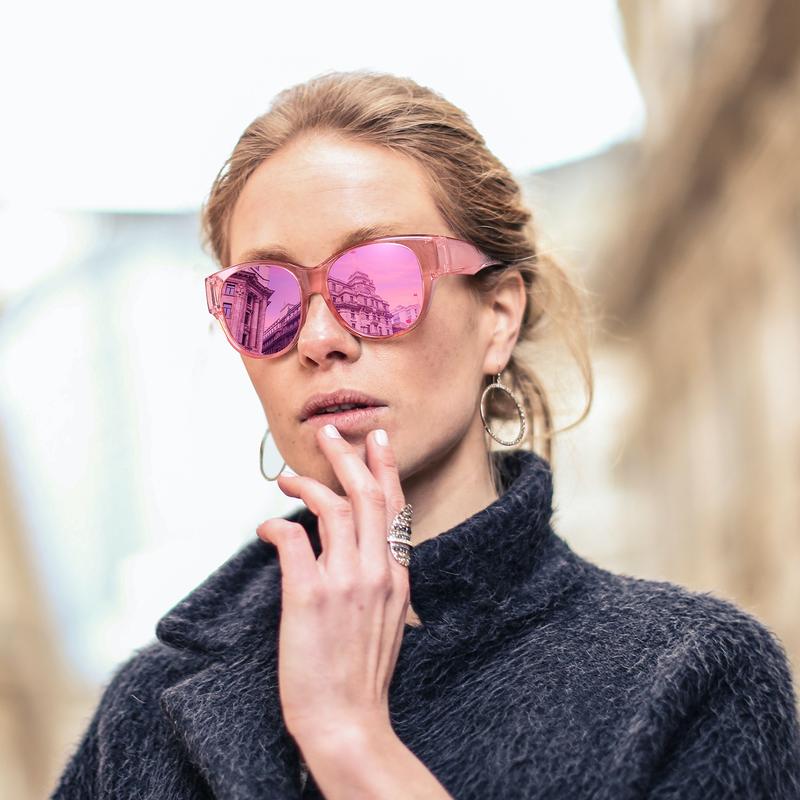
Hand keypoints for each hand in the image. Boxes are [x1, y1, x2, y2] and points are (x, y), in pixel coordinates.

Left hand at [256, 424, 410, 745]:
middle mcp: (377, 572)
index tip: (378, 440)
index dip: (386, 469)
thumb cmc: (364, 675)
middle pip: (367, 495)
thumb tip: (366, 553)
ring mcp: (345, 582)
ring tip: (289, 474)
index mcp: (398, 576)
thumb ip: (383, 580)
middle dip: (348, 456)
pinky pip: (293, 541)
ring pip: (334, 509)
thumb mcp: (392, 620)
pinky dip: (277, 525)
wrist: (348, 721)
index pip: (396, 508)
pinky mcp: (309, 596)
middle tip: (330, 432)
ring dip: (309, 483)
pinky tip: (266, 526)